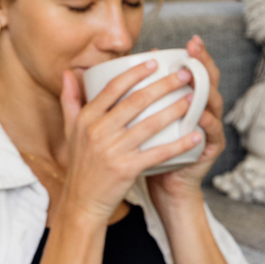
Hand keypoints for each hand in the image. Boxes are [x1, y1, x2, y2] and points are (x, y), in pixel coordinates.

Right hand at [58, 61, 203, 224]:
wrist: (82, 202)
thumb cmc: (80, 164)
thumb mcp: (70, 130)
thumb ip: (70, 99)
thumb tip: (69, 72)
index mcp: (87, 119)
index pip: (113, 88)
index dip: (135, 73)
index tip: (154, 61)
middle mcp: (98, 132)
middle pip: (136, 101)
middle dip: (164, 85)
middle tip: (184, 75)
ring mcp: (113, 151)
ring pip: (150, 124)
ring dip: (175, 110)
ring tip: (192, 99)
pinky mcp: (126, 169)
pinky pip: (158, 153)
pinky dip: (178, 144)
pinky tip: (195, 136)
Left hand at [147, 35, 225, 206]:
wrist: (163, 186)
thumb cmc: (149, 151)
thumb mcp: (137, 121)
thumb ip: (131, 95)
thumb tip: (116, 68)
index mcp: (188, 101)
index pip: (195, 72)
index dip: (195, 56)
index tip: (190, 40)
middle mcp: (203, 111)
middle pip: (209, 81)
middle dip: (204, 63)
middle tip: (195, 49)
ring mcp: (209, 129)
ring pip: (213, 104)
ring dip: (205, 90)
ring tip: (196, 78)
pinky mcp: (210, 149)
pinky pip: (211, 134)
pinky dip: (206, 124)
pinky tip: (200, 115)